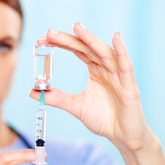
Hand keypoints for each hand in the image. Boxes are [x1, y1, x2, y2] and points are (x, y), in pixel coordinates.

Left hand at [30, 23, 152, 154]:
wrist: (124, 137)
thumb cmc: (104, 119)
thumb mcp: (76, 107)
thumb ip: (57, 98)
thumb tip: (33, 92)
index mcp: (95, 70)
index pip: (77, 51)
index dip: (61, 43)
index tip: (42, 39)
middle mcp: (107, 68)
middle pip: (87, 48)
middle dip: (69, 39)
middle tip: (49, 33)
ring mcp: (119, 75)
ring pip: (104, 52)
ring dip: (90, 39)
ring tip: (76, 27)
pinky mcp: (130, 85)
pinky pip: (126, 65)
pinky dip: (122, 51)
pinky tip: (116, 37)